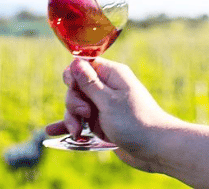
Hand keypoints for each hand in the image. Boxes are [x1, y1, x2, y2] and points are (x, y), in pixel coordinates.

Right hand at [46, 58, 175, 171]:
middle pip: (77, 87)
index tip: (71, 86)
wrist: (156, 148)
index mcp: (112, 75)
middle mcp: (107, 88)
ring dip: (72, 118)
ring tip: (77, 132)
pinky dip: (70, 125)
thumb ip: (89, 83)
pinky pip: (82, 121)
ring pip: (78, 106)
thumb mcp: (108, 101)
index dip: (73, 76)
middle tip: (85, 114)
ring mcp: (104, 106)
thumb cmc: (135, 121)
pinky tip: (53, 131)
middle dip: (74, 102)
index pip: (84, 66)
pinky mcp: (103, 122)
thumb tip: (75, 61)